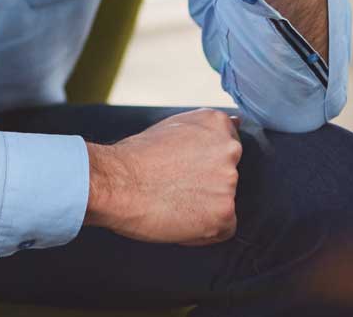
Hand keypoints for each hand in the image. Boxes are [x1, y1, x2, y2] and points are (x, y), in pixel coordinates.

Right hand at [84, 108, 242, 245]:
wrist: (115, 183)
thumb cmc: (136, 156)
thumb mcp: (173, 126)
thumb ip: (207, 128)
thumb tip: (237, 123)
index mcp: (217, 124)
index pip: (228, 150)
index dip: (203, 164)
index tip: (183, 169)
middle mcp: (230, 150)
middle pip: (228, 176)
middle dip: (206, 184)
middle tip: (175, 186)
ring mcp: (229, 182)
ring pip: (225, 202)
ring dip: (205, 206)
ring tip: (174, 201)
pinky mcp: (225, 214)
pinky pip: (223, 229)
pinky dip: (205, 230)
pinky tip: (180, 219)